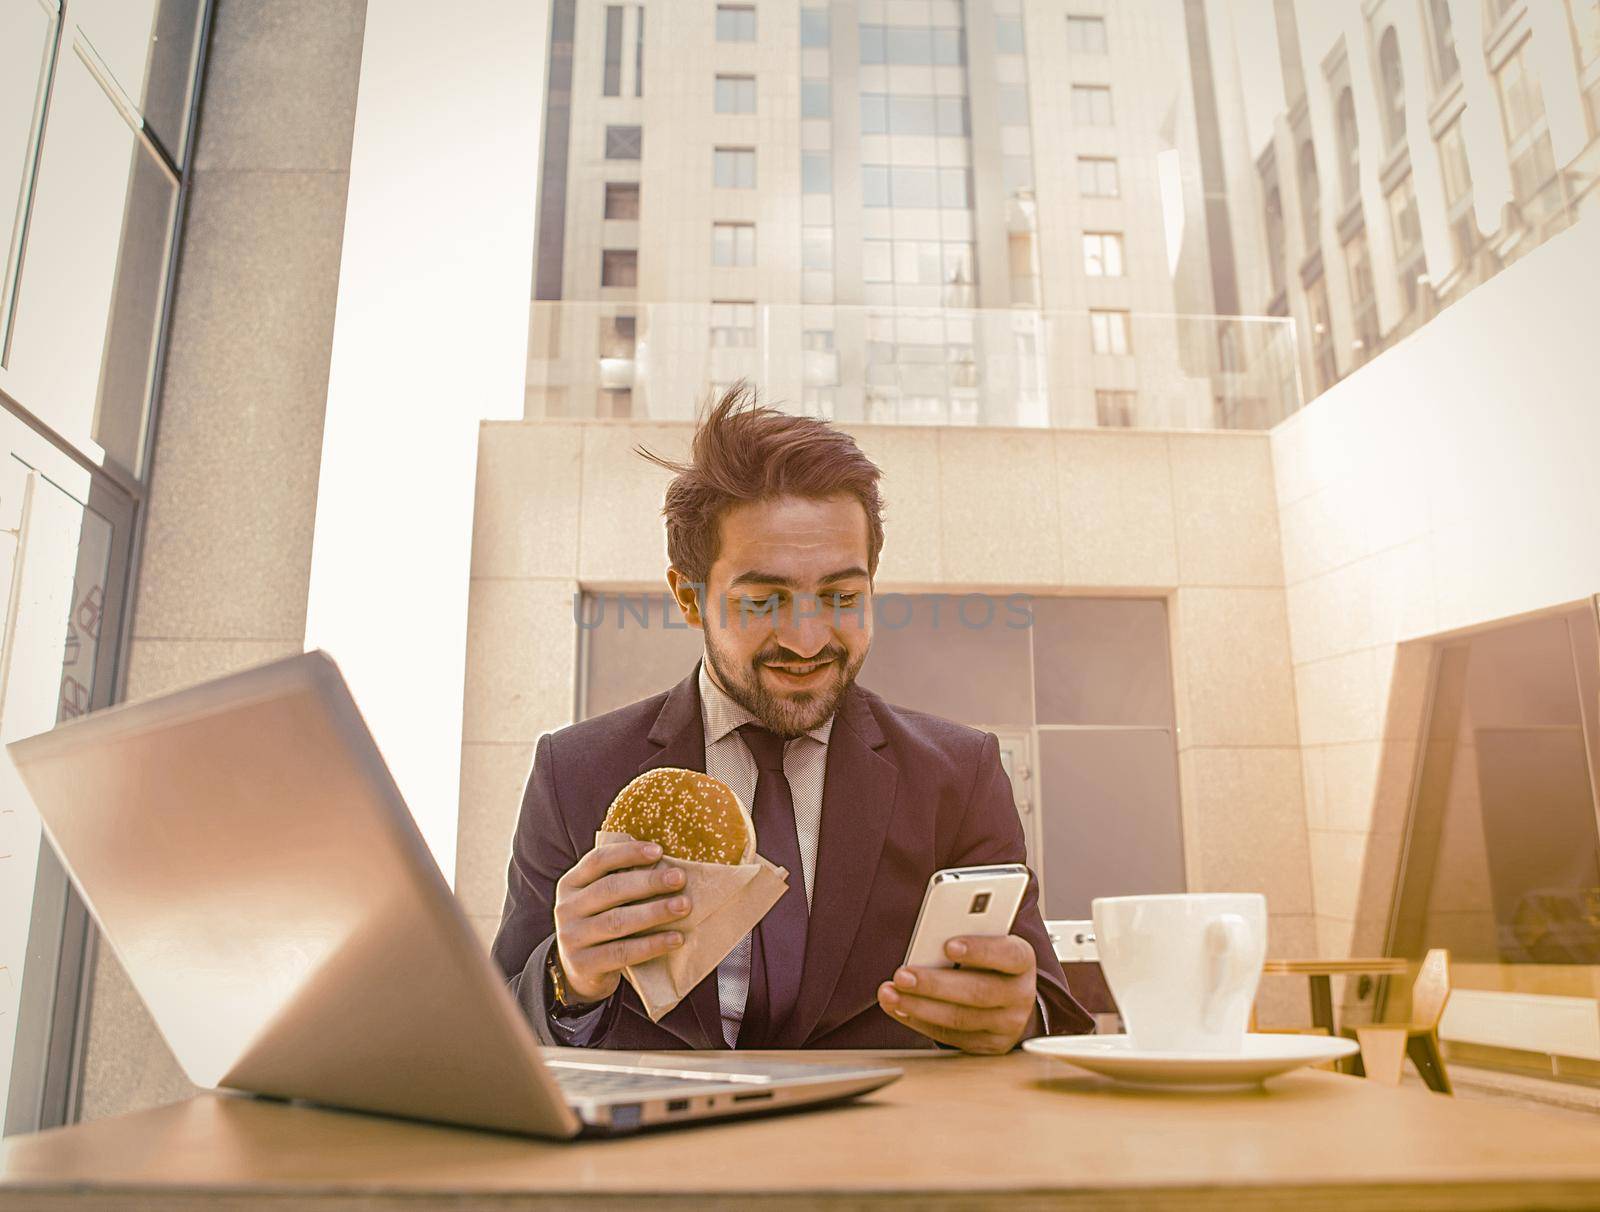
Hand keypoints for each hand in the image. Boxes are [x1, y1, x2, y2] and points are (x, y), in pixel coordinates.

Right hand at [553, 840, 690, 1003]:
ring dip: (654, 912)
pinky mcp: (584, 965)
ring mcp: (572, 938)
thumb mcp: (600, 901)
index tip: (659, 851)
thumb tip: (667, 864)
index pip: (598, 861)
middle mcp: (566, 909)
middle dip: (648, 882)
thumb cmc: (601, 925)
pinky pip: (622, 953)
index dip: (628, 853)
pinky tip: (676, 938)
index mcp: (570, 884)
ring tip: (683, 906)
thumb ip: (621, 882)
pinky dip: (652, 945)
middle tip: (679, 878)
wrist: (579, 973)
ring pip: (617, 921)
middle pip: (610, 889)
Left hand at [877, 934, 1038, 1054]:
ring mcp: (1007, 1025)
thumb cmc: (986, 960)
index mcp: (1022, 961)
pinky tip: (899, 1008)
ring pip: (961, 1018)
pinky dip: (920, 1022)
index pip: (1008, 955)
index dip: (980, 950)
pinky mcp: (988, 1045)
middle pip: (979, 991)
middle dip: (935, 984)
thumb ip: (963, 938)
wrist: (1007, 997)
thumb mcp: (984, 942)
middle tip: (902, 975)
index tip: (948, 945)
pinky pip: (951, 1036)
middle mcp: (1020, 995)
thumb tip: (929, 938)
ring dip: (920, 1006)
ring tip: (891, 993)